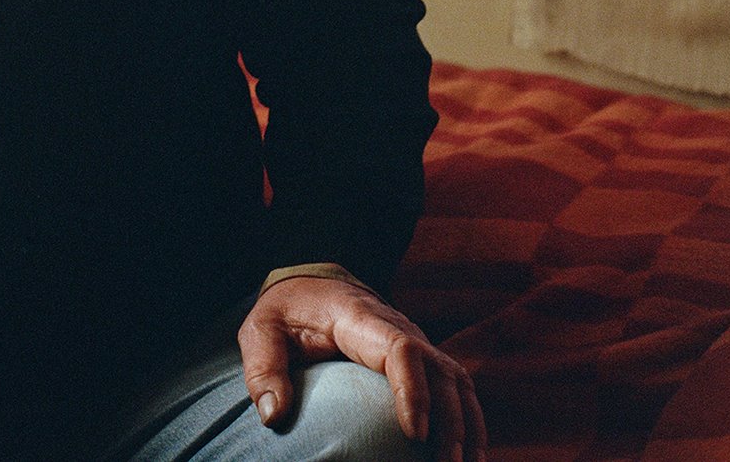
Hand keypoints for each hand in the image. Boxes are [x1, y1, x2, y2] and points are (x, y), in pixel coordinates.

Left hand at [238, 274, 484, 461]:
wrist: (309, 284)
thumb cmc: (286, 311)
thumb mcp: (261, 329)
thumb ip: (264, 368)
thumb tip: (274, 416)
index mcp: (358, 318)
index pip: (401, 349)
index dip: (414, 390)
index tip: (415, 434)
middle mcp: (398, 327)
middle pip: (441, 370)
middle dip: (451, 421)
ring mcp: (415, 340)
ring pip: (457, 379)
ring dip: (468, 424)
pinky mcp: (421, 358)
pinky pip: (455, 387)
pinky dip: (468, 420)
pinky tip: (467, 455)